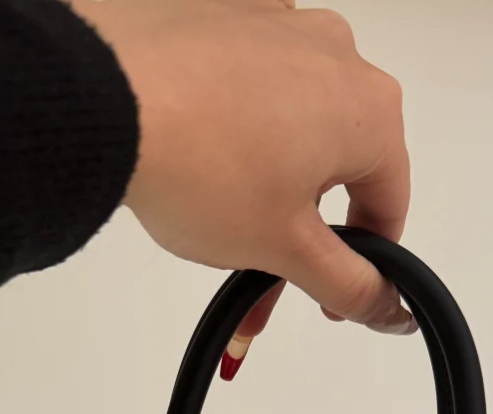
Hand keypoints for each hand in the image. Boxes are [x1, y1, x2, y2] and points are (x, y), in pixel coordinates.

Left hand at [85, 0, 414, 375]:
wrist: (103, 99)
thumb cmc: (201, 164)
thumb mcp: (285, 249)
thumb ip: (348, 284)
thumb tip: (387, 305)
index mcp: (370, 109)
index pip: (389, 202)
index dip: (367, 263)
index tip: (337, 295)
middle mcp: (334, 53)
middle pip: (335, 165)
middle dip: (301, 232)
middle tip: (262, 277)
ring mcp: (276, 25)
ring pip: (289, 127)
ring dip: (266, 187)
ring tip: (219, 227)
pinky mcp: (222, 15)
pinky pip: (245, 88)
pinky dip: (232, 135)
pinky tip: (198, 166)